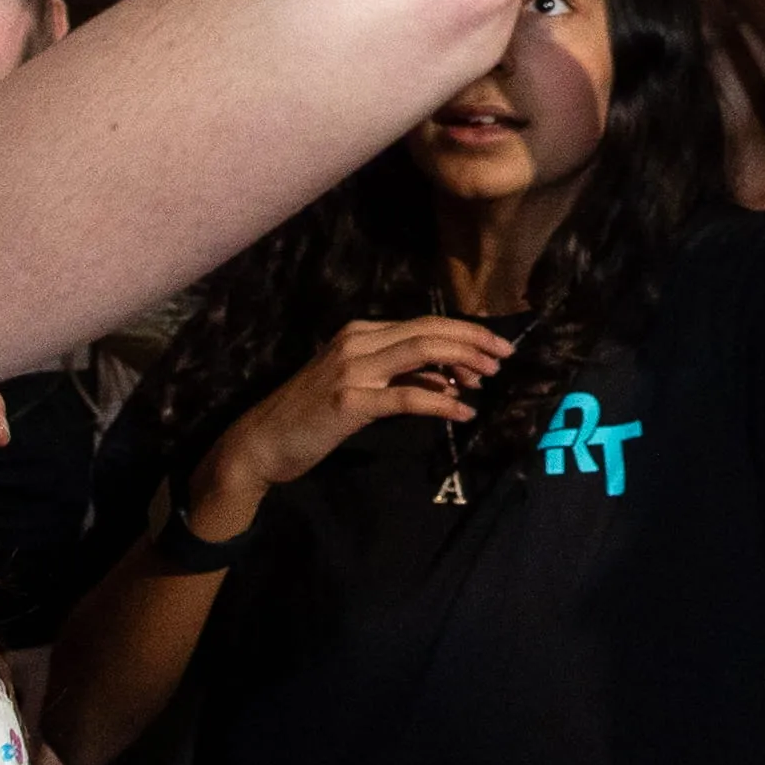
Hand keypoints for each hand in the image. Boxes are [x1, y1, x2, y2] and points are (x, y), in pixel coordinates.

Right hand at [205, 314, 520, 502]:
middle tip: (504, 356)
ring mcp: (352, 370)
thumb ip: (399, 375)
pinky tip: (463, 412)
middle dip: (472, 340)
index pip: (423, 323)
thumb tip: (449, 378)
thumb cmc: (309, 415)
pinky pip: (407, 396)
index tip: (494, 348)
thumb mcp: (357, 384)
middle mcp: (357, 342)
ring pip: (421, 352)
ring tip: (488, 379)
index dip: (464, 333)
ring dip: (462, 362)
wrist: (260, 442)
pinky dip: (441, 402)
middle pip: (428, 330)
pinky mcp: (350, 401)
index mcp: (360, 333)